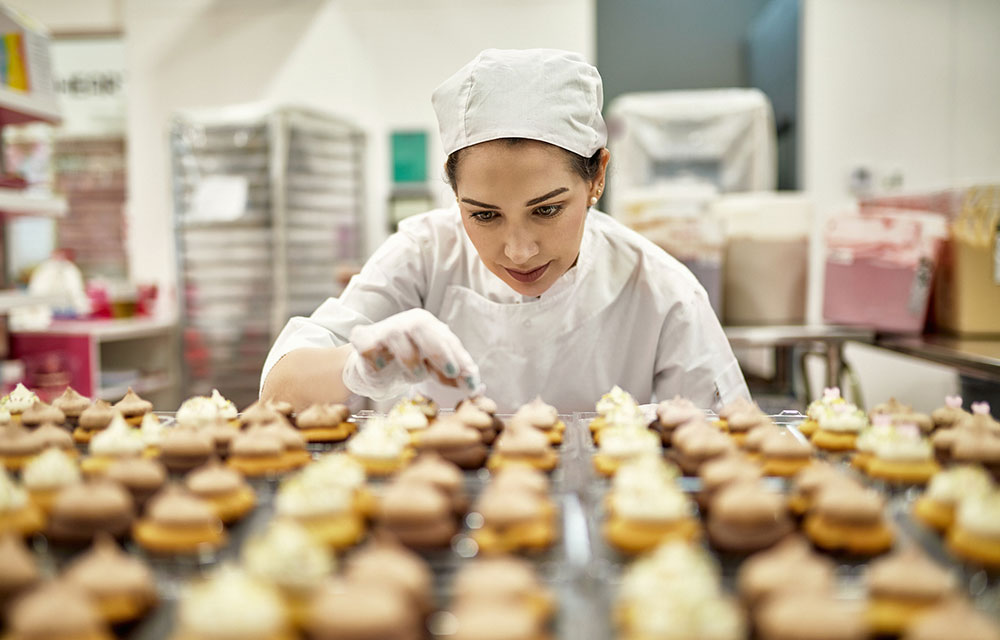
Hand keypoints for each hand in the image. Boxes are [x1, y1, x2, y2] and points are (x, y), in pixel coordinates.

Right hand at [342, 309, 482, 398]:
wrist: (373, 368)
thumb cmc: (409, 364)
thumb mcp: (435, 369)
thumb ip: (454, 375)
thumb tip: (476, 387)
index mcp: (427, 325)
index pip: (446, 338)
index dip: (460, 358)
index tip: (471, 379)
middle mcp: (405, 323)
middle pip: (421, 326)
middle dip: (439, 350)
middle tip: (452, 372)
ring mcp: (383, 330)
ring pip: (397, 337)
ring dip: (410, 360)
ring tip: (417, 375)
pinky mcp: (364, 342)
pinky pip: (369, 349)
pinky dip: (377, 361)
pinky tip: (380, 368)